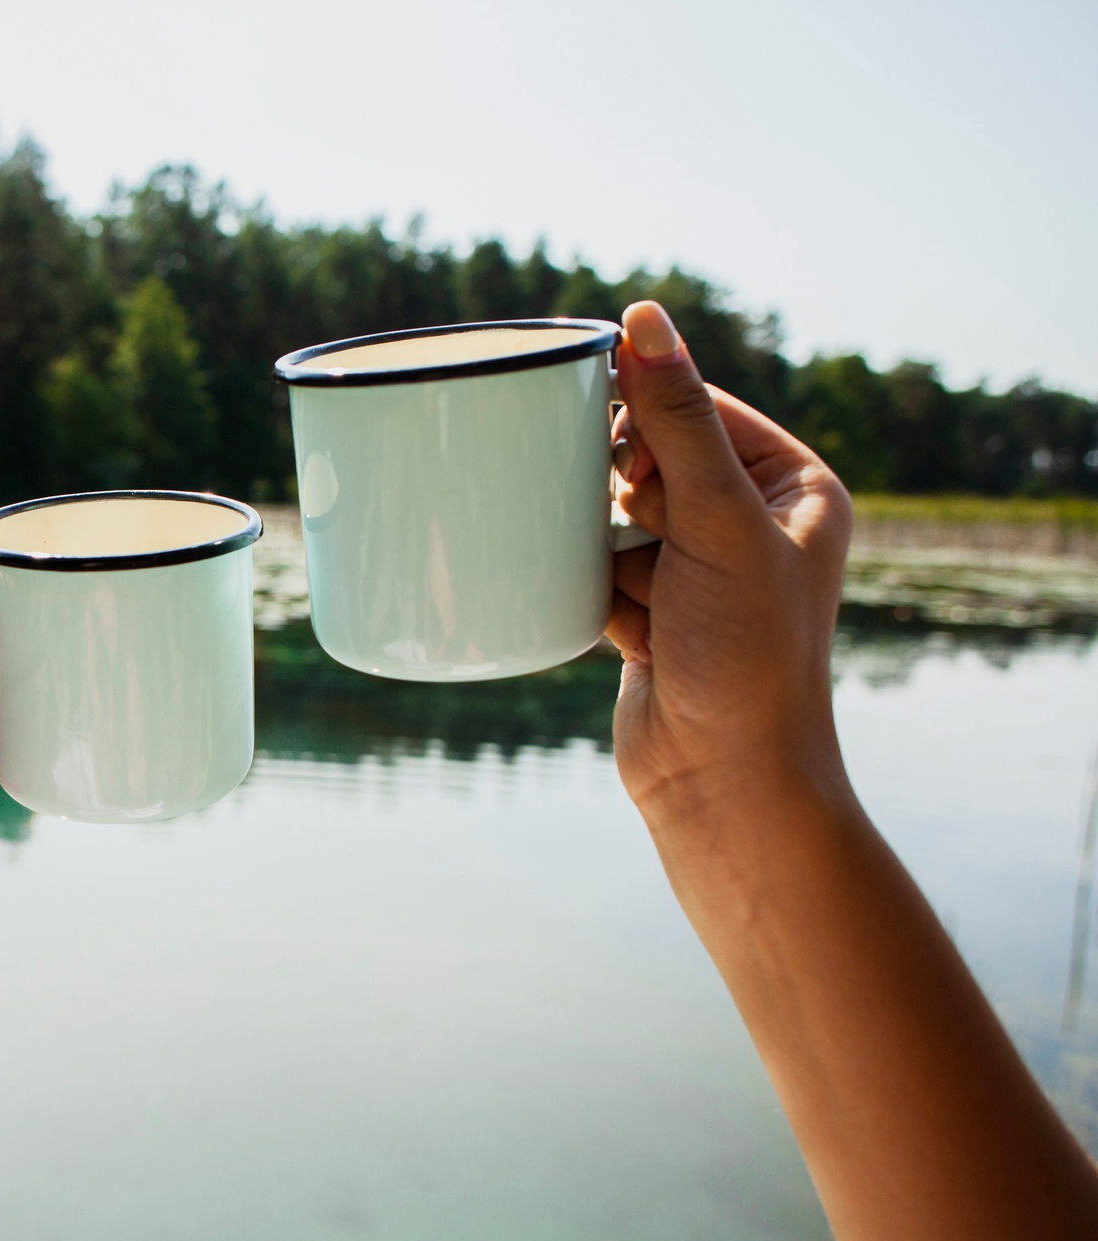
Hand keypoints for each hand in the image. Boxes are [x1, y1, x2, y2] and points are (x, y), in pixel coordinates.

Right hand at [605, 301, 853, 818]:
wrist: (724, 783)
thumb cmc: (748, 656)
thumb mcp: (715, 523)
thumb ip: (676, 419)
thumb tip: (643, 317)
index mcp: (793, 489)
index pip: (699, 408)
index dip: (643, 412)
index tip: (597, 429)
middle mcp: (749, 524)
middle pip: (648, 458)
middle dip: (618, 488)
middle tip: (627, 524)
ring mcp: (696, 572)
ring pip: (611, 514)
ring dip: (598, 542)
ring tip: (636, 587)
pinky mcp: (650, 613)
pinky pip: (594, 566)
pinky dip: (588, 586)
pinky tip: (617, 622)